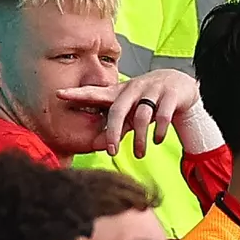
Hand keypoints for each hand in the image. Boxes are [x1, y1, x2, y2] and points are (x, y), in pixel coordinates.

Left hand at [57, 69, 199, 158]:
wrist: (180, 85)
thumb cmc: (148, 101)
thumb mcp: (130, 113)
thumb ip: (116, 127)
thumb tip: (98, 146)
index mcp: (120, 93)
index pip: (95, 92)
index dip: (78, 94)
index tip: (59, 93)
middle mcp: (134, 89)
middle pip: (118, 110)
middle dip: (113, 131)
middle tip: (111, 152)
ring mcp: (153, 90)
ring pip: (142, 116)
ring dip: (139, 138)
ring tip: (138, 154)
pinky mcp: (171, 95)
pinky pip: (163, 115)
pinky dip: (160, 131)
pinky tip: (157, 141)